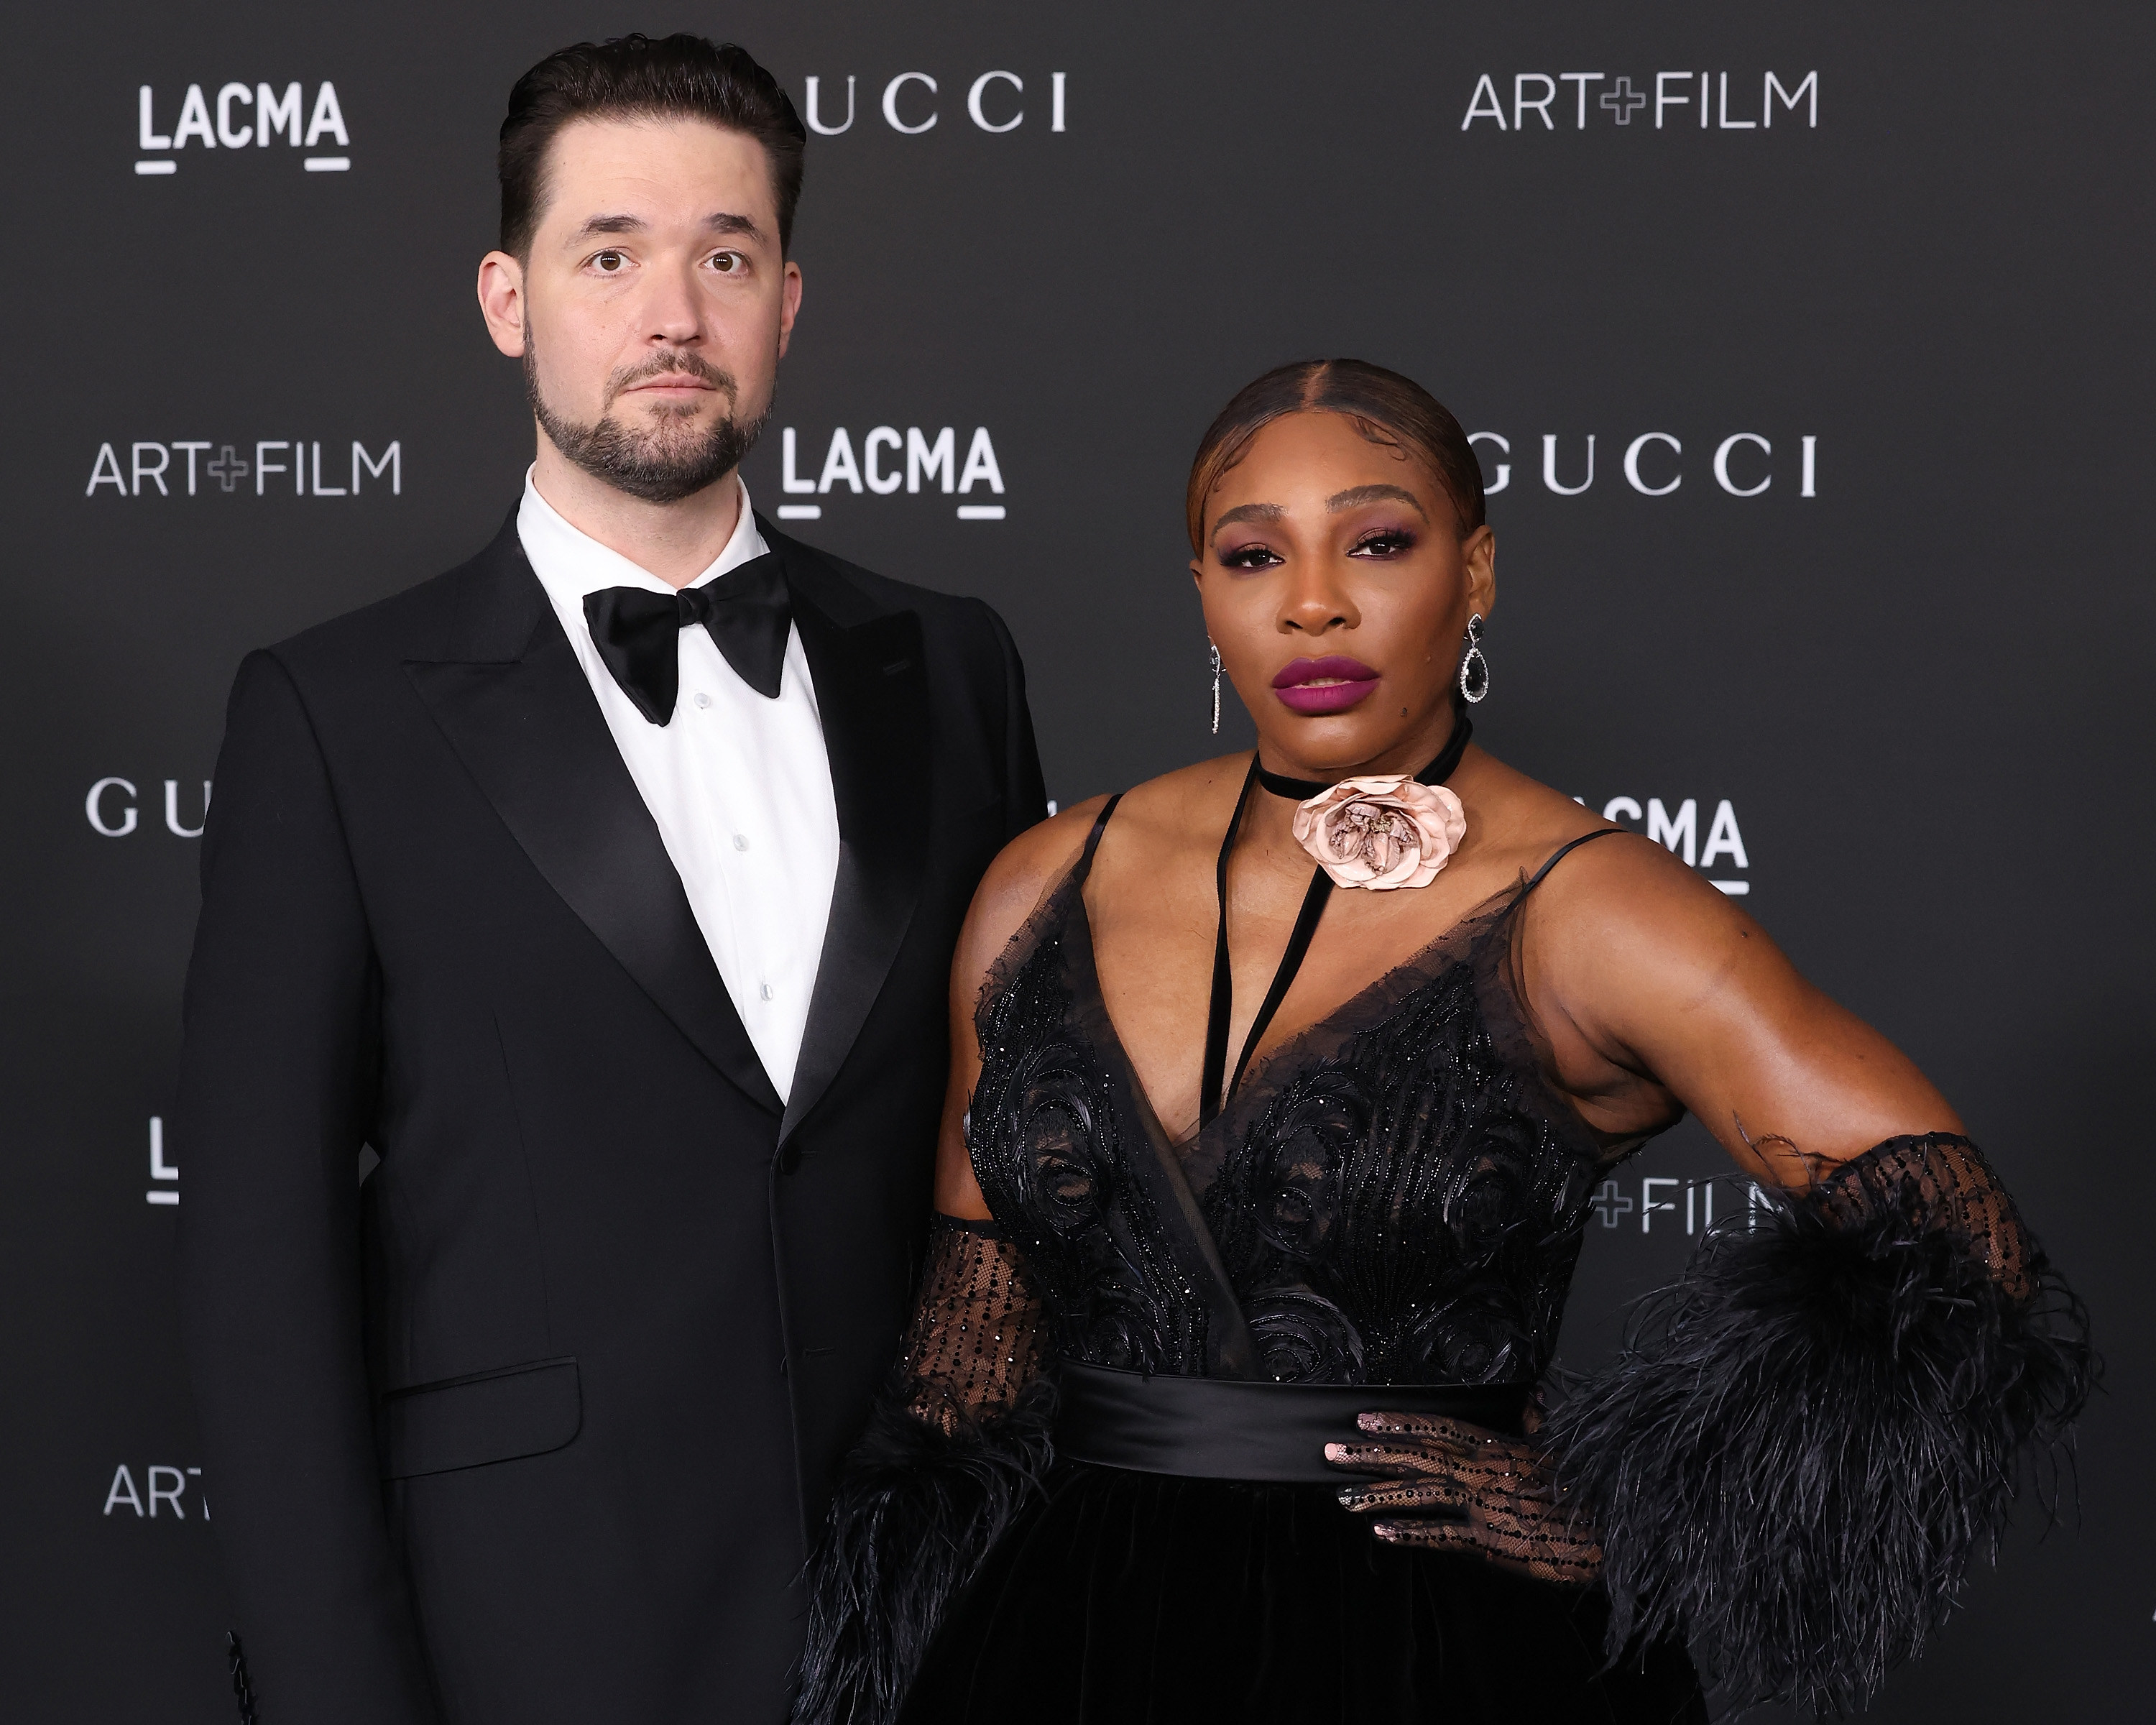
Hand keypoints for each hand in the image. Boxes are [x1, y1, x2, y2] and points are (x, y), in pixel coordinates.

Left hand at [1324, 1410, 1601, 1585]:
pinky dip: (1410, 1533)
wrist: (1607, 1532)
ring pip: (1419, 1493)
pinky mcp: (1489, 1541)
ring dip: (1378, 1494)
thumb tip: (1536, 1396)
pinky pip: (1441, 1535)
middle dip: (1371, 1452)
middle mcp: (1483, 1471)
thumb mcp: (1558, 1450)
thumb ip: (1538, 1423)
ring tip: (1343, 1494)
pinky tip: (1381, 1532)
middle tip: (1331, 1451)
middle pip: (1417, 1456)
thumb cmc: (1585, 1491)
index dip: (1399, 1421)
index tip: (1364, 1417)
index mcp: (1497, 1448)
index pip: (1437, 1428)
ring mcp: (1483, 1506)